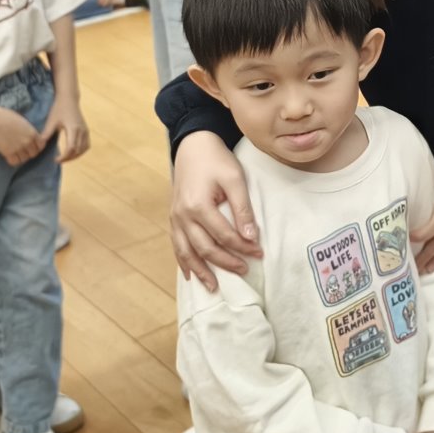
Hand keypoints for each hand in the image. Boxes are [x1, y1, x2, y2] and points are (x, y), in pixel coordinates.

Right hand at [0, 105, 44, 166]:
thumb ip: (29, 130)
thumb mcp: (23, 121)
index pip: (41, 145)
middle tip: (23, 150)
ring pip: (24, 159)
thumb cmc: (6, 116)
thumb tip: (31, 135)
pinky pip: (14, 162)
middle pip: (33, 154)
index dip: (38, 147)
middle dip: (29, 153)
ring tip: (16, 153)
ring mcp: (18, 148)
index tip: (33, 146)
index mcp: (32, 133)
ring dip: (21, 157)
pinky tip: (10, 156)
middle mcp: (27, 142)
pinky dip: (13, 160)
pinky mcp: (8, 153)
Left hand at [40, 97, 89, 161]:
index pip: (71, 148)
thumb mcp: (51, 121)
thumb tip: (40, 146)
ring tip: (66, 158)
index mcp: (73, 129)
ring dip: (75, 156)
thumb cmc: (59, 108)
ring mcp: (85, 131)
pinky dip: (81, 151)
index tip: (56, 160)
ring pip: (83, 149)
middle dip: (69, 158)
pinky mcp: (86, 130)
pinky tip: (73, 152)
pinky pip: (86, 145)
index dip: (64, 157)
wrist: (69, 99)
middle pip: (78, 151)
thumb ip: (47, 133)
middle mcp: (82, 131)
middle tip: (59, 160)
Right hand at [170, 130, 261, 285]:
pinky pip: (177, 244)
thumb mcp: (235, 179)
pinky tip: (190, 274)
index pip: (224, 235)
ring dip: (200, 270)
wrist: (193, 146)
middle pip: (205, 248)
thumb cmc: (217, 160)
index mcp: (198, 206)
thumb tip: (251, 236)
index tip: (259, 253)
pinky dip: (184, 261)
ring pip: (186, 252)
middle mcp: (183, 215)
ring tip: (213, 287)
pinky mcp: (173, 217)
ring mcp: (175, 218)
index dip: (243, 247)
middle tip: (243, 271)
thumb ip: (243, 208)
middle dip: (225, 262)